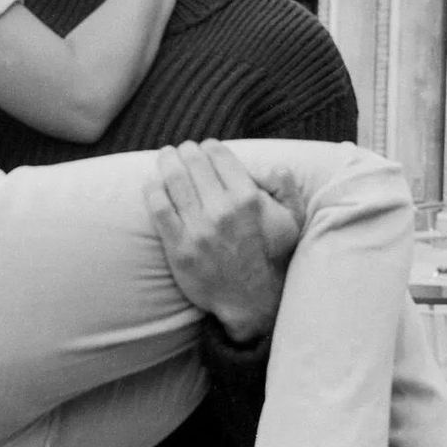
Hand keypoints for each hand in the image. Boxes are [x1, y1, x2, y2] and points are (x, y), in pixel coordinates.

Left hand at [142, 140, 300, 343]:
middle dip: (187, 150)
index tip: (206, 147)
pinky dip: (153, 190)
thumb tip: (269, 166)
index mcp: (248, 198)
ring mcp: (198, 230)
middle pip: (194, 163)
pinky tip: (153, 183)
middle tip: (183, 149)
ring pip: (173, 180)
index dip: (210, 147)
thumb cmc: (272, 256)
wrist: (251, 300)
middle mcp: (221, 211)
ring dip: (167, 162)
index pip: (219, 156)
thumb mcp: (293, 220)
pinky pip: (158, 209)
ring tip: (166, 156)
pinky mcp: (178, 247)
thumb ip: (286, 186)